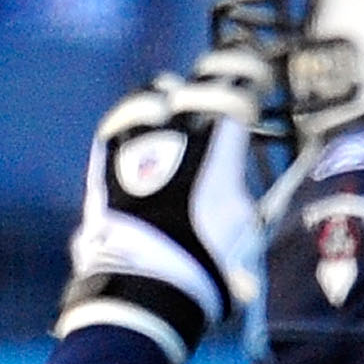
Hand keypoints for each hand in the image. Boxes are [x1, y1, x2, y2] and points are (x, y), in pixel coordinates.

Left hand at [55, 50, 270, 363]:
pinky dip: (129, 121)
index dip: (252, 74)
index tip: (261, 78)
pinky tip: (137, 126)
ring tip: (176, 102)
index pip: (237, 91)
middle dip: (219, 76)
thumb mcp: (249, 235)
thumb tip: (246, 193)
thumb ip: (246, 200)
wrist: (144, 289)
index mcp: (216, 151)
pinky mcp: (102, 165)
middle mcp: (175, 138)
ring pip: (150, 95)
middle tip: (229, 80)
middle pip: (198, 83)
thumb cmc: (207, 268)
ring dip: (169, 95)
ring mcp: (134, 147)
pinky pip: (114, 126)